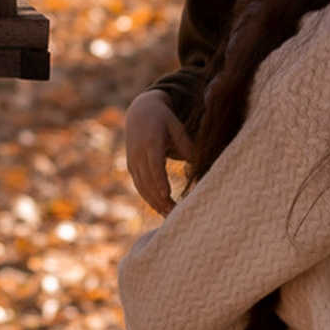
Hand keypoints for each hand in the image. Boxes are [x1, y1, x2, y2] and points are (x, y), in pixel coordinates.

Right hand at [125, 91, 192, 214]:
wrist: (139, 112)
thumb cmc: (163, 118)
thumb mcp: (176, 126)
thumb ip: (186, 144)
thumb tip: (198, 163)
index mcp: (150, 142)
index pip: (155, 165)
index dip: (160, 181)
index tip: (167, 195)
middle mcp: (138, 154)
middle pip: (148, 181)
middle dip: (161, 199)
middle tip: (176, 214)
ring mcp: (133, 162)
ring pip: (142, 187)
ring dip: (155, 203)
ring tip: (170, 217)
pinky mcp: (132, 167)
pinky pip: (140, 187)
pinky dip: (149, 199)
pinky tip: (161, 209)